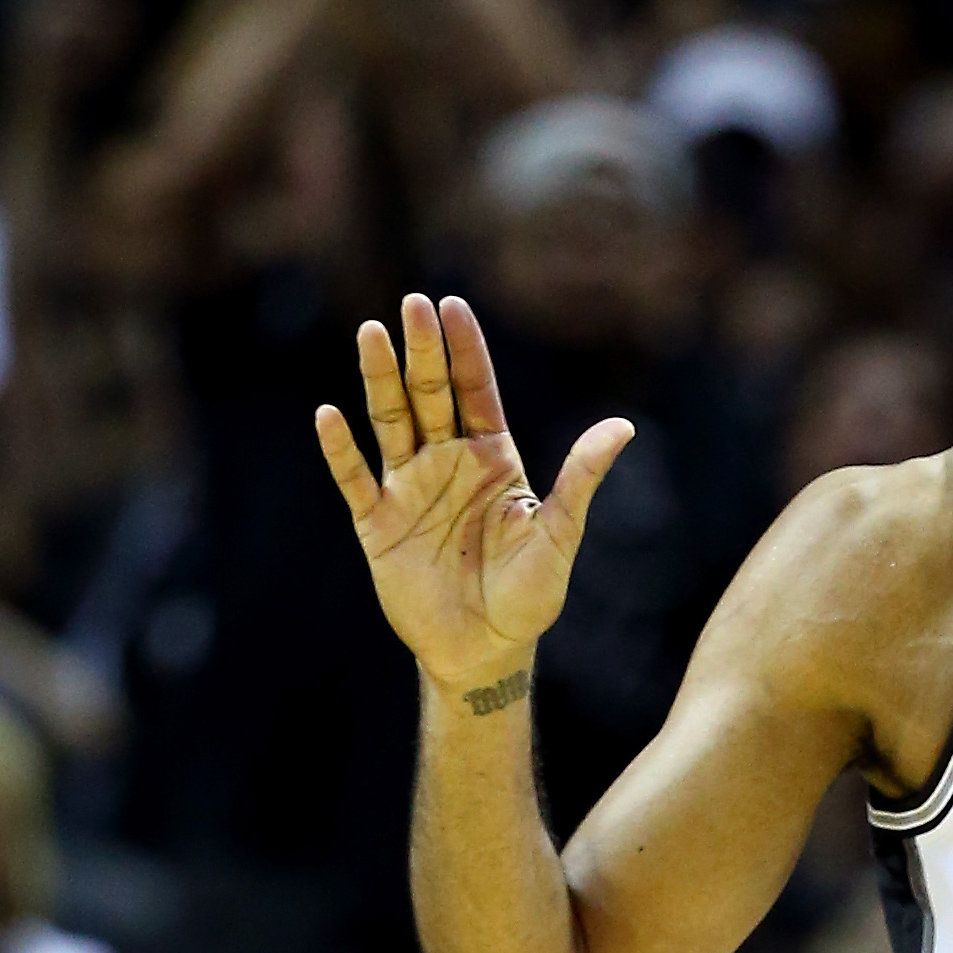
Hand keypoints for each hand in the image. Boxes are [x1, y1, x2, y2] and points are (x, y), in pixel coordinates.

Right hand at [314, 293, 632, 690]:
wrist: (486, 649)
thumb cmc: (530, 594)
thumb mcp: (561, 533)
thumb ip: (582, 478)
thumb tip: (624, 427)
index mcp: (493, 459)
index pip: (475, 391)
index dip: (464, 350)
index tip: (451, 305)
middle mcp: (447, 464)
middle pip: (429, 395)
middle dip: (422, 350)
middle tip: (411, 303)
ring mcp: (410, 490)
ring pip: (390, 422)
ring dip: (378, 379)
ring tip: (369, 333)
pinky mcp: (377, 523)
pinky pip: (355, 479)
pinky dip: (340, 449)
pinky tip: (329, 415)